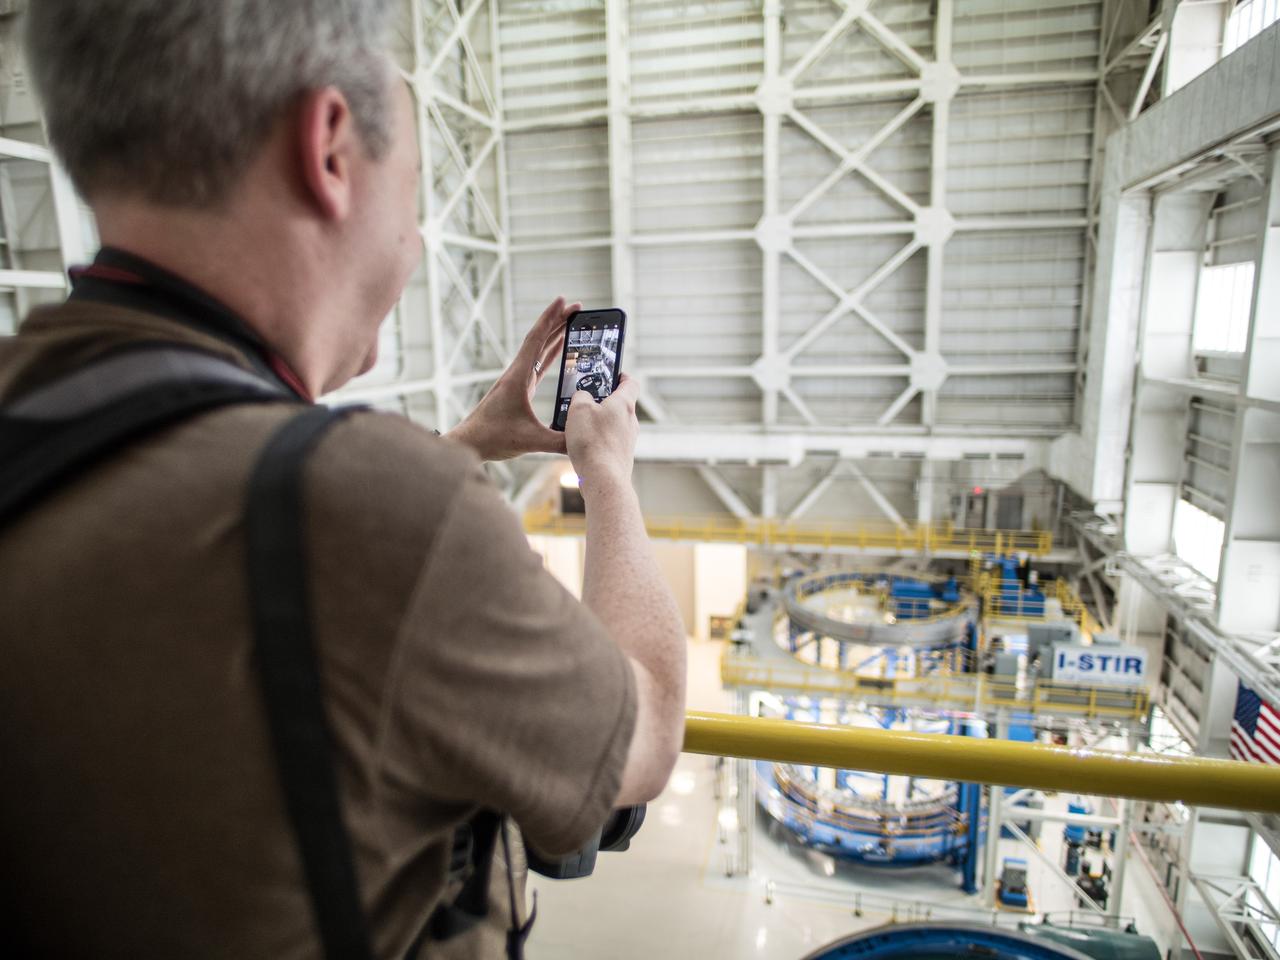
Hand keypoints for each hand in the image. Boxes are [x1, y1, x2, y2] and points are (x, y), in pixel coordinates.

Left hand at [447, 296, 579, 460]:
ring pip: (539, 350)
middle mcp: (517, 374)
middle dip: (558, 321)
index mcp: (518, 377)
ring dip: (555, 335)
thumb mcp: (530, 440)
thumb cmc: (493, 438)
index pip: (537, 339)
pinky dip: (550, 353)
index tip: (564, 300)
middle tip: (577, 307)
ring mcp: (517, 381)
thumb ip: (559, 441)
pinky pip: (538, 365)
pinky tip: (559, 349)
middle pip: (540, 339)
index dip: (551, 318)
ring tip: (572, 322)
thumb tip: (584, 439)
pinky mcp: (518, 390)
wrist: (469, 444)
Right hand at [565, 374, 638, 490]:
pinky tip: (580, 447)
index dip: (621, 375)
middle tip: (584, 401)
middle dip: (602, 401)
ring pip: (612, 425)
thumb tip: (583, 398)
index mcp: (624, 404)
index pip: (630, 383)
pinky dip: (596, 441)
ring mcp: (628, 441)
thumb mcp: (578, 409)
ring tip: (577, 426)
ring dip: (597, 423)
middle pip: (620, 405)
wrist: (602, 479)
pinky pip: (608, 442)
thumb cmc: (592, 442)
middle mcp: (631, 422)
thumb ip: (581, 397)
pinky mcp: (621, 457)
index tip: (612, 373)